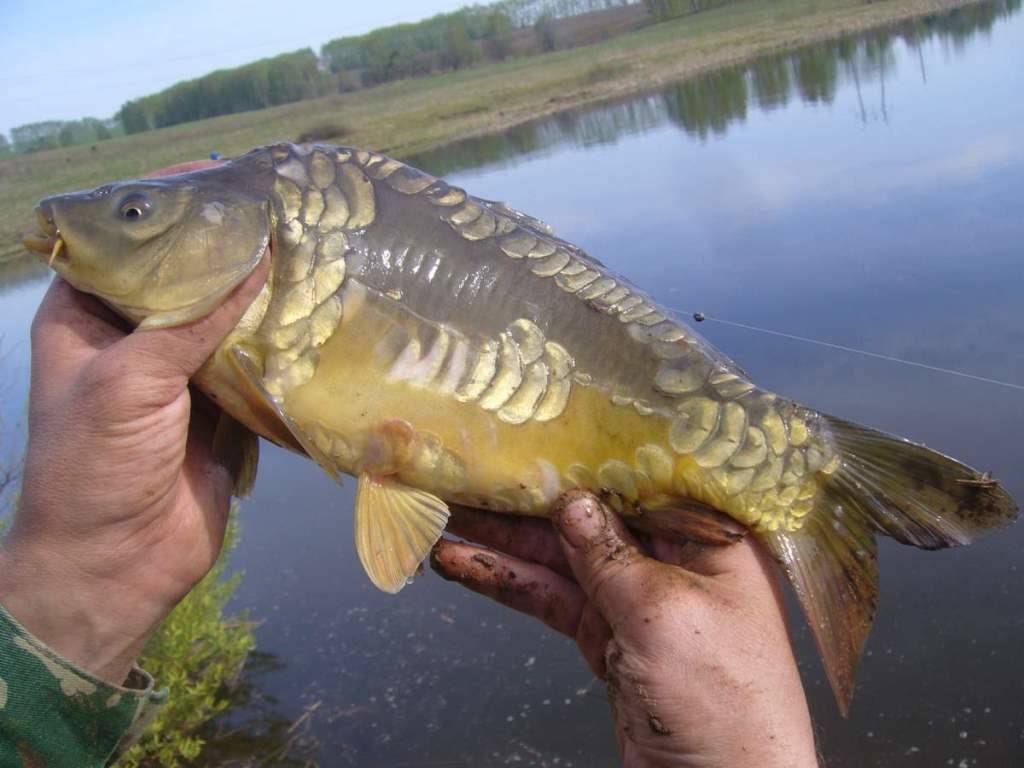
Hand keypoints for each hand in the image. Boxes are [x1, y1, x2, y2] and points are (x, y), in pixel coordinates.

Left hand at [0, 161, 268, 685]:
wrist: (115, 565)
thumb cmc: (95, 466)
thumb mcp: (130, 380)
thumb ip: (193, 319)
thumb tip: (256, 255)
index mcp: (87, 319)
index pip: (123, 243)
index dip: (164, 208)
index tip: (220, 175)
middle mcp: (133, 339)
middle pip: (183, 278)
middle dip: (227, 249)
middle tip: (282, 210)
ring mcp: (179, 375)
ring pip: (224, 321)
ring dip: (260, 297)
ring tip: (310, 254)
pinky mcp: (220, 410)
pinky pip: (253, 366)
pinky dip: (279, 346)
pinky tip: (315, 317)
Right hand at [431, 491, 818, 767]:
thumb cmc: (721, 699)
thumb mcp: (662, 611)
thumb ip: (609, 554)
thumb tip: (571, 501)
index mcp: (710, 537)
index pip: (643, 478)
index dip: (588, 454)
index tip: (536, 430)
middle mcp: (674, 558)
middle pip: (593, 515)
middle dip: (531, 499)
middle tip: (471, 472)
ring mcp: (636, 600)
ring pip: (562, 557)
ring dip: (505, 539)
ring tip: (446, 514)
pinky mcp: (606, 638)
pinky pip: (553, 598)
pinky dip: (509, 582)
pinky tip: (464, 563)